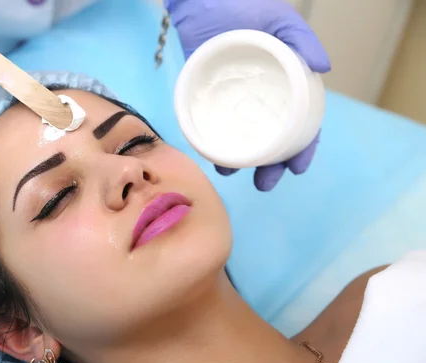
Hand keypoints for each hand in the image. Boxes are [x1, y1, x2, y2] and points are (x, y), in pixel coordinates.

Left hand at [165, 0, 329, 190]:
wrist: (198, 0)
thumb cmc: (242, 6)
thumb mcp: (277, 20)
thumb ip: (301, 39)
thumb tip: (324, 69)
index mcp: (281, 85)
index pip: (298, 123)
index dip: (301, 147)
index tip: (298, 167)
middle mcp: (256, 98)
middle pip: (268, 140)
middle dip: (269, 166)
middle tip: (264, 184)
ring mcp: (229, 100)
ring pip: (239, 139)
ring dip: (239, 162)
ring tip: (233, 173)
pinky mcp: (202, 98)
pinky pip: (210, 127)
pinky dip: (212, 145)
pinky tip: (213, 157)